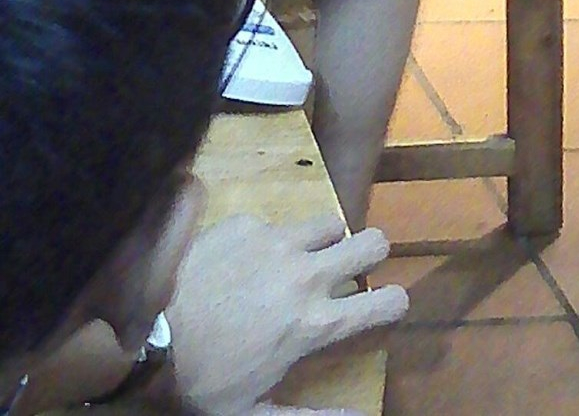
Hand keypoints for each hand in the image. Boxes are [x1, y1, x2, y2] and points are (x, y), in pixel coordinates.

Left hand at [170, 214, 407, 415]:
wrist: (143, 339)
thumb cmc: (203, 383)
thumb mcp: (257, 412)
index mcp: (314, 324)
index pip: (387, 302)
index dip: (394, 303)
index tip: (385, 306)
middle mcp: (307, 275)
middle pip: (373, 241)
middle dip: (370, 254)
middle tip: (349, 270)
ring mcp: (277, 242)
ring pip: (329, 222)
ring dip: (324, 241)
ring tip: (299, 260)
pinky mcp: (246, 223)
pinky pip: (274, 223)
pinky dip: (268, 241)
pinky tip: (241, 262)